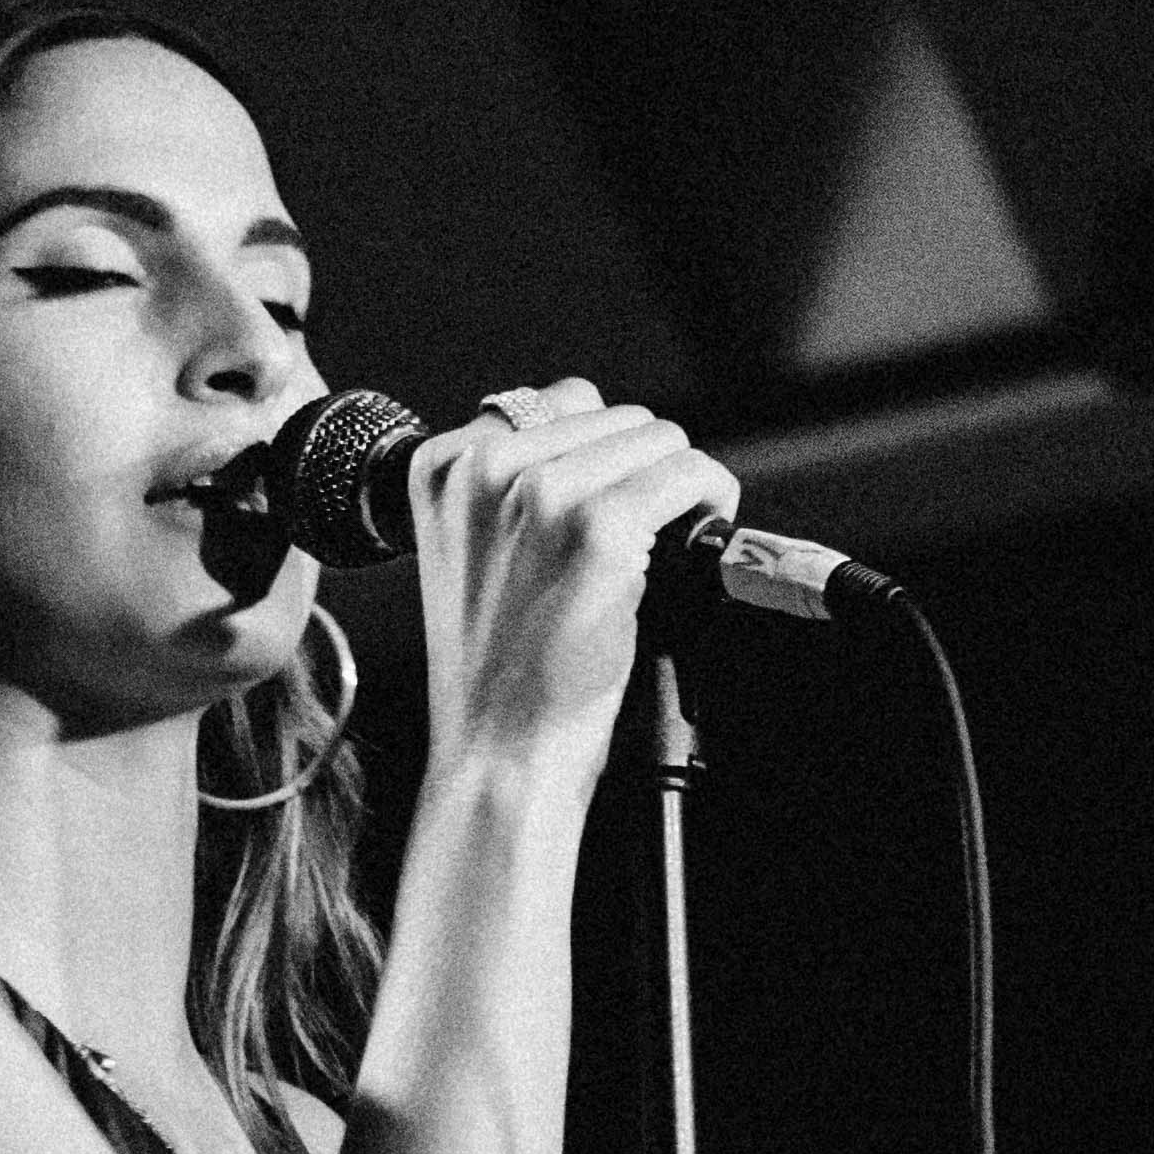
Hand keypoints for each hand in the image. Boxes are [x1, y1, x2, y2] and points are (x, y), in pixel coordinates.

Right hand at [410, 378, 737, 789]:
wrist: (498, 750)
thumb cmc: (496, 670)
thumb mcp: (472, 553)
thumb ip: (513, 487)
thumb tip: (607, 439)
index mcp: (443, 466)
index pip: (557, 403)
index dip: (598, 453)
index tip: (607, 499)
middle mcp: (486, 467)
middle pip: (613, 415)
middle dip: (637, 468)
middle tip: (639, 534)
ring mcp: (543, 494)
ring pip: (657, 437)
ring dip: (675, 481)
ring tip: (662, 538)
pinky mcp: (599, 528)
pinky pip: (687, 472)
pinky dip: (710, 495)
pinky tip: (699, 530)